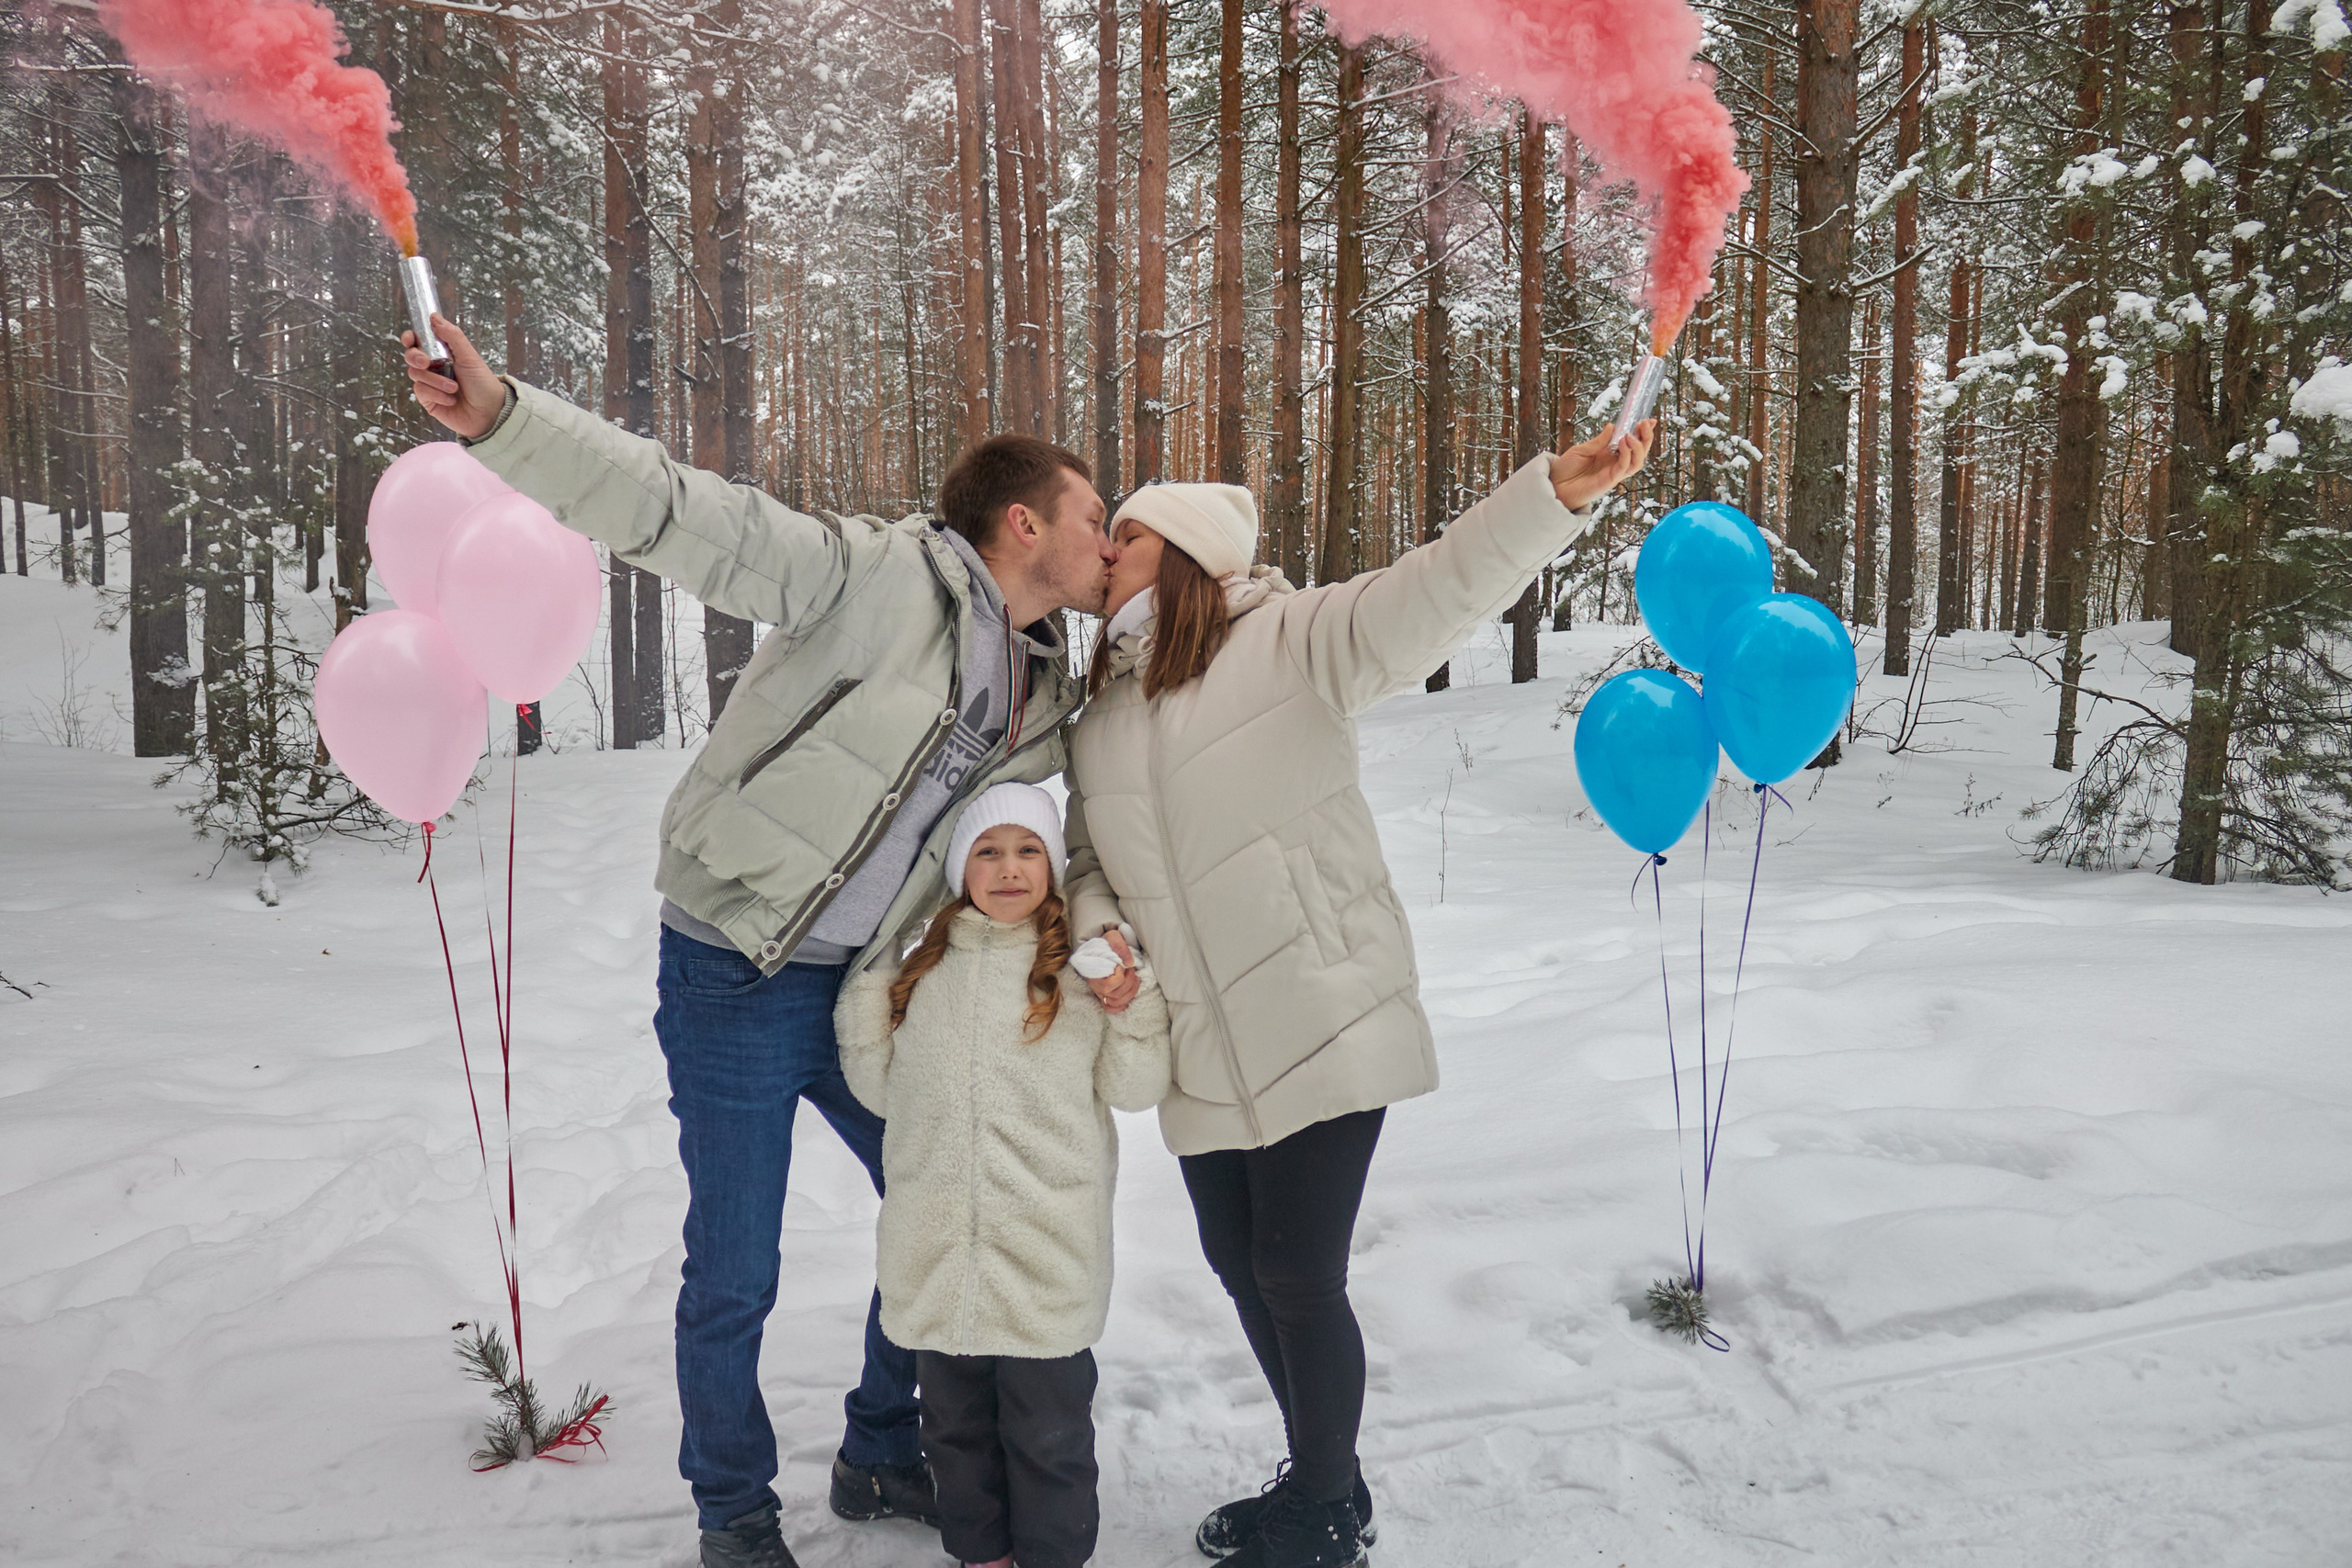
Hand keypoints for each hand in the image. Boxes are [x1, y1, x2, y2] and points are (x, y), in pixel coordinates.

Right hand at [403, 312, 505, 440]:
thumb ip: (452, 336)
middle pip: (411, 356)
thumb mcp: (469, 356)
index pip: (418, 341)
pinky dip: (436, 394)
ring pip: (415, 374)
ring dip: (435, 381)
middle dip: (415, 357)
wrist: (491, 412)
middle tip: (426, 362)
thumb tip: (434, 316)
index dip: (409, 338)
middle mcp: (433, 367)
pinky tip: (451, 400)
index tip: (410, 339)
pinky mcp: (429, 401)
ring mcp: (430, 384)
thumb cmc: (483, 384)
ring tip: (454, 388)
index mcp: (442, 353)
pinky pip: (421, 392)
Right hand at [1084, 929, 1139, 1013]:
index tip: (1121, 965)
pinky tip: (1128, 993)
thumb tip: (1129, 963)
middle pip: (1114, 995)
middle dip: (1128, 982)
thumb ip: (1120, 946)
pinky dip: (1122, 1005)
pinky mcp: (1105, 995)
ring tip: (1134, 977)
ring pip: (1116, 1002)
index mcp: (1093, 972)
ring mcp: (1100, 992)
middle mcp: (1095, 985)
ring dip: (1131, 991)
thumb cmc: (1107, 943)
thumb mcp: (1113, 937)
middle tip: (1131, 969)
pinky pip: (1112, 1008)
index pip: (1107, 986)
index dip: (1119, 977)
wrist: (1102, 946)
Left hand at [1548, 418, 1653, 512]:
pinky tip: (1624, 442)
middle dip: (1646, 438)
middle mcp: (1614, 464)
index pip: (1631, 443)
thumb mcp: (1581, 450)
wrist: (1554, 486)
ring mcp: (1613, 473)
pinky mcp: (1610, 481)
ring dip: (1638, 447)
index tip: (1648, 420)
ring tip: (1631, 434)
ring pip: (1637, 462)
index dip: (1641, 433)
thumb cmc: (1565, 470)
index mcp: (1609, 454)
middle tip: (1646, 423)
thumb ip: (1598, 441)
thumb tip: (1612, 427)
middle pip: (1639, 452)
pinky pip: (1624, 468)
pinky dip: (1627, 454)